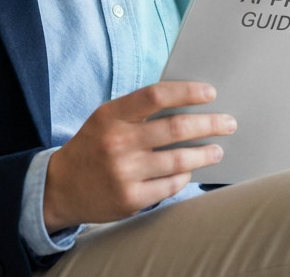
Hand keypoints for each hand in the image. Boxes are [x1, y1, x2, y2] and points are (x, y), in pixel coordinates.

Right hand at [43, 80, 235, 230]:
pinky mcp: (130, 199)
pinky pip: (170, 185)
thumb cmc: (93, 146)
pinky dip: (184, 177)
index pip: (156, 95)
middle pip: (176, 128)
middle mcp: (117, 142)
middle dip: (210, 123)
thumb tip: (187, 102)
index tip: (210, 93)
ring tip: (217, 150)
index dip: (188, 91)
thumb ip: (138, 110)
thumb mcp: (106, 119)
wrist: (60, 187)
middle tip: (228, 123)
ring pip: (179, 160)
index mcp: (111, 115)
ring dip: (205, 153)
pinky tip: (189, 171)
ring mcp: (124, 172)